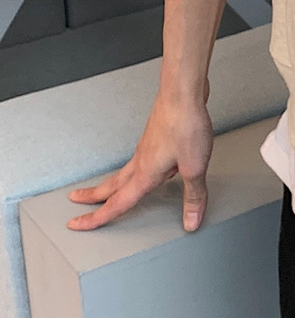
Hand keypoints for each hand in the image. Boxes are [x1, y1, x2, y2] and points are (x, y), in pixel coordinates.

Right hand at [66, 81, 213, 232]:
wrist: (183, 92)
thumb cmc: (185, 125)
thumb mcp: (195, 167)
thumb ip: (193, 196)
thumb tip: (191, 221)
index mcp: (145, 173)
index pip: (116, 204)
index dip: (95, 218)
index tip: (76, 224)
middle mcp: (141, 160)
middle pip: (111, 185)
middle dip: (92, 196)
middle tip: (76, 202)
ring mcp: (146, 146)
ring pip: (123, 171)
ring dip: (110, 183)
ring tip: (106, 190)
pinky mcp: (155, 135)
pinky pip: (138, 158)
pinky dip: (132, 168)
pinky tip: (145, 166)